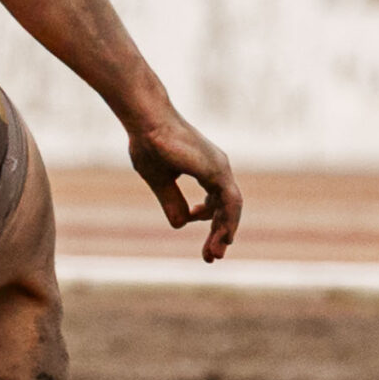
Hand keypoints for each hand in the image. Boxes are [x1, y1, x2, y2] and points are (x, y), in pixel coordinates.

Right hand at [127, 114, 242, 261]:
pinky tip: (223, 238)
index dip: (210, 222)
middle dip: (219, 233)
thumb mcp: (159, 180)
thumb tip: (181, 224)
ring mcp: (219, 168)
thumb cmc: (149, 144)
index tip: (202, 242)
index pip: (216, 202)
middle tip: (212, 257)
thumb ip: (171, 201)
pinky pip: (229, 202)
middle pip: (226, 208)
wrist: (146, 122)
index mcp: (206, 168)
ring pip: (231, 207)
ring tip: (216, 254)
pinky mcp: (216, 170)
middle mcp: (218, 168)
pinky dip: (228, 221)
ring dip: (224, 232)